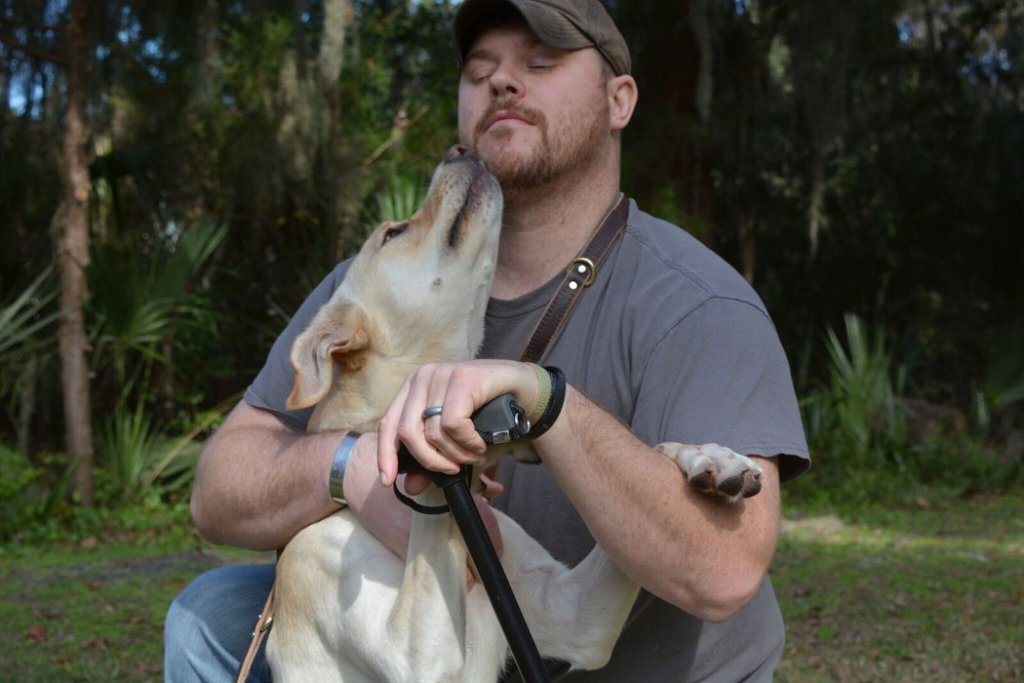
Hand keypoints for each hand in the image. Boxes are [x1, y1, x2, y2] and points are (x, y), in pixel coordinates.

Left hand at [377, 359, 538, 492]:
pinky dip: (468, 443)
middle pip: (407, 432)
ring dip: (456, 455)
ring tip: (474, 455)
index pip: (388, 425)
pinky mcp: (462, 379)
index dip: (385, 455)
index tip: (387, 481)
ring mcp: (442, 375)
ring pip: (432, 432)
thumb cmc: (487, 415)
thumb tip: (409, 487)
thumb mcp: (453, 440)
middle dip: (429, 461)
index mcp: (413, 389)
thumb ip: (429, 460)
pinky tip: (480, 444)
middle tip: (452, 470)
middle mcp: (422, 377)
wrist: (524, 391)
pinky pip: (453, 424)